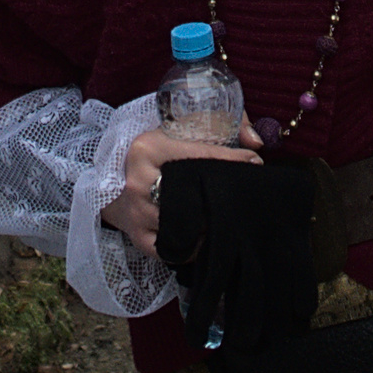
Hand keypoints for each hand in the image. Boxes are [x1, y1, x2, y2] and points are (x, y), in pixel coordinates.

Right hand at [99, 122, 260, 258]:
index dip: (231, 159)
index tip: (254, 163)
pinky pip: (171, 249)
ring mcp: (136, 212)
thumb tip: (256, 143)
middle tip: (241, 194)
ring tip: (227, 216)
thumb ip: (222, 124)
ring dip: (208, 223)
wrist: (116, 181)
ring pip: (183, 224)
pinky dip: (191, 247)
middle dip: (219, 195)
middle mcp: (138, 181)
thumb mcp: (181, 127)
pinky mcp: (137, 236)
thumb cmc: (158, 153)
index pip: (199, 155)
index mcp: (147, 148)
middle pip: (190, 193)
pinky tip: (205, 237)